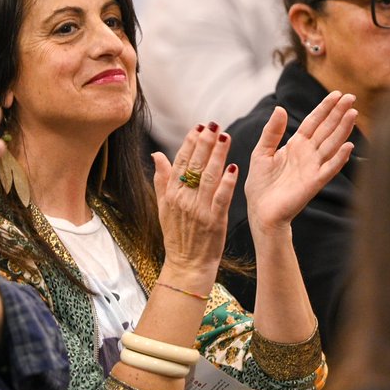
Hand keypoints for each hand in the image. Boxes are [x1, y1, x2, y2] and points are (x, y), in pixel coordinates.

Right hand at [152, 122, 238, 287]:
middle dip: (205, 142)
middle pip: (195, 165)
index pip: (181, 162)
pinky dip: (226, 183)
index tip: (199, 126)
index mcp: (172, 194)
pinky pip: (221, 198)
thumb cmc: (177, 236)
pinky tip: (233, 167)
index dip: (190, 143)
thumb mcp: (163, 207)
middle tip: (214, 124)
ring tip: (225, 137)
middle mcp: (183, 199)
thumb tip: (156, 155)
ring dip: (217, 155)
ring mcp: (198, 210)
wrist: (187, 264)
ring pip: (209, 177)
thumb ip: (161, 180)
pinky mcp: (214, 221)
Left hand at [244, 91, 355, 238]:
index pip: (314, 122)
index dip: (325, 108)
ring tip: (353, 114)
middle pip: (326, 129)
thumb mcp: (261, 152)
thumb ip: (272, 132)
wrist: (261, 211)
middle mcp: (308, 154)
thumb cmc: (261, 184)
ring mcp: (313, 167)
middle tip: (352, 97)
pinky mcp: (314, 183)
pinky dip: (339, 158)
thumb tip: (279, 108)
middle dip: (338, 113)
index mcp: (296, 145)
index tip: (337, 94)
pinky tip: (349, 146)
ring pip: (332, 144)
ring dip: (343, 130)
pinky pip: (329, 168)